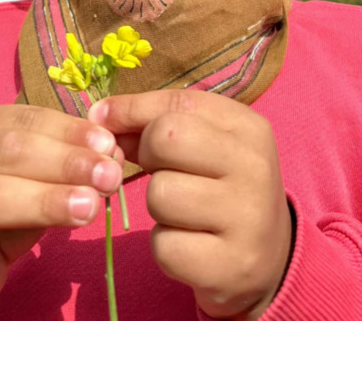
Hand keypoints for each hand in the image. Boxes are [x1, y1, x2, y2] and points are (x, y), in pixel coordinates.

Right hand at [0, 104, 122, 319]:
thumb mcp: (32, 192)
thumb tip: (111, 158)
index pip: (21, 121)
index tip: (108, 144)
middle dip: (65, 161)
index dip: (68, 130)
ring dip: (40, 201)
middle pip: (6, 150)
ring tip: (87, 208)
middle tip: (110, 177)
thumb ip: (63, 175)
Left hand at [89, 90, 292, 319]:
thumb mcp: (204, 144)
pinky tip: (191, 244)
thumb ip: (154, 124)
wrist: (268, 251)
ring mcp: (247, 218)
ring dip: (158, 207)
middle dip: (148, 157)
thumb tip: (100, 116)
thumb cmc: (224, 186)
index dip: (131, 110)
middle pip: (165, 139)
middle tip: (164, 173)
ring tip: (184, 213)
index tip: (104, 120)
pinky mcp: (231, 264)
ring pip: (160, 195)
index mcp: (248, 128)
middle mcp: (254, 167)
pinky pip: (164, 245)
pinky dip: (165, 245)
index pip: (177, 103)